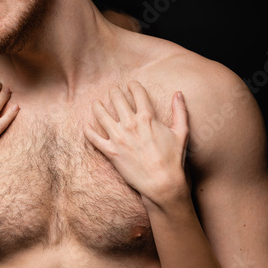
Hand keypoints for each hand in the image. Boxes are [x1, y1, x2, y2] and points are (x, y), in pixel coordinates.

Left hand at [84, 81, 188, 207]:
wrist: (162, 183)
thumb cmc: (173, 159)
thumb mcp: (181, 132)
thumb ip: (180, 111)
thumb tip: (178, 93)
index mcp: (147, 117)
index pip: (137, 93)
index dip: (133, 86)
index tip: (130, 85)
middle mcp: (130, 124)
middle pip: (117, 99)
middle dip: (114, 92)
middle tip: (112, 90)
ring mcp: (118, 137)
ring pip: (101, 114)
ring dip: (97, 106)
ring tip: (96, 103)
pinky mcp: (110, 151)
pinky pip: (93, 138)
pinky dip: (88, 131)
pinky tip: (86, 126)